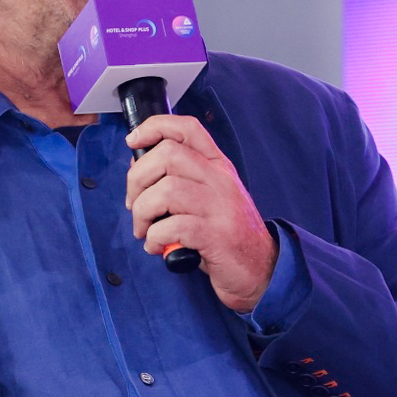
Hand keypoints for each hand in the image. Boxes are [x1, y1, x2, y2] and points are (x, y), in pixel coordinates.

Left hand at [125, 114, 277, 311]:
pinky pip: (174, 226)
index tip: (133, 141)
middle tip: (134, 204)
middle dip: (137, 178)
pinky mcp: (217, 235)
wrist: (263, 269)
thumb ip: (177, 177)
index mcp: (216, 165)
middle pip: (167, 154)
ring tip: (144, 229)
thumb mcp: (207, 196)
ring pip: (166, 189)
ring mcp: (220, 206)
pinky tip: (157, 246)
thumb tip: (138, 166)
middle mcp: (219, 179)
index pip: (186, 127)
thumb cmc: (224, 232)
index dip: (154, 127)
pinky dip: (155, 237)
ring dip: (143, 211)